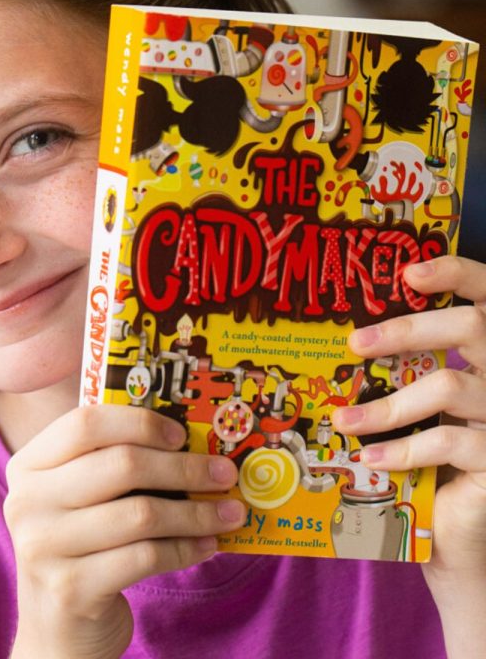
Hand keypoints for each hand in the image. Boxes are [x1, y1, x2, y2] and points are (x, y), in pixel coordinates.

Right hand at [3, 404, 244, 658]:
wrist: (56, 626)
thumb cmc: (82, 545)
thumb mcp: (81, 497)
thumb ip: (115, 463)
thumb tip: (193, 440)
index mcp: (30, 464)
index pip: (86, 423)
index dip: (139, 422)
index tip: (182, 435)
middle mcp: (27, 501)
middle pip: (121, 465)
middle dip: (184, 467)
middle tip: (225, 474)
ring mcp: (43, 546)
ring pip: (140, 514)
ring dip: (196, 512)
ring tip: (229, 513)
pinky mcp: (69, 589)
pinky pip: (144, 557)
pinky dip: (185, 549)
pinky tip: (207, 545)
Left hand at [331, 255, 485, 655]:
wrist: (457, 543)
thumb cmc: (428, 471)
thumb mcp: (413, 417)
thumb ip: (401, 377)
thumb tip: (343, 345)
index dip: (459, 274)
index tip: (410, 270)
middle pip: (476, 329)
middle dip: (410, 330)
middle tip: (356, 344)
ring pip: (451, 387)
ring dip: (388, 405)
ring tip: (342, 421)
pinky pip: (450, 441)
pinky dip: (403, 449)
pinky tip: (369, 460)